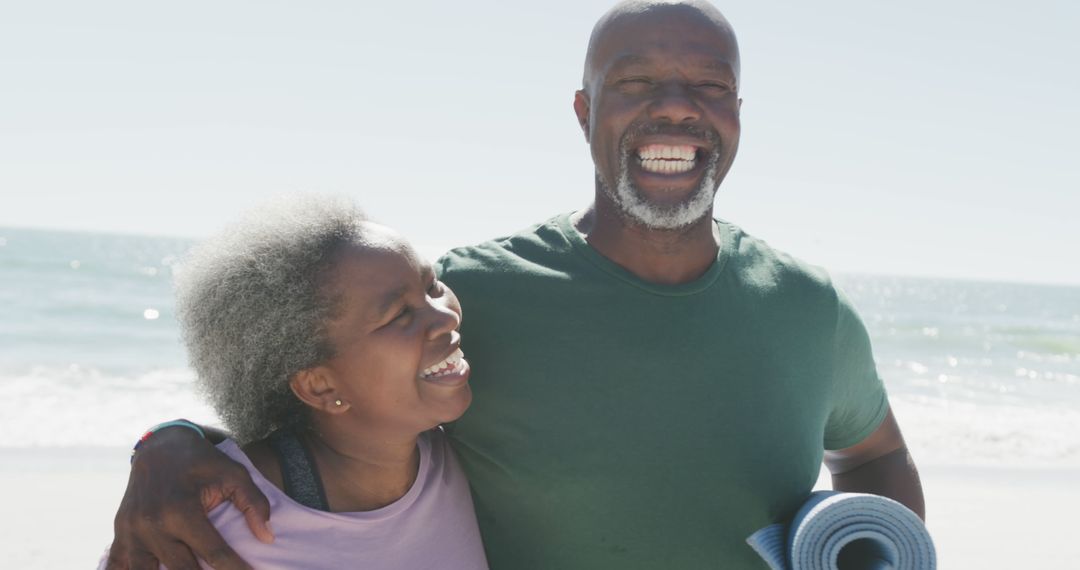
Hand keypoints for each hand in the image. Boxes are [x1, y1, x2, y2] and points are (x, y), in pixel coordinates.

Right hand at [105, 426, 273, 569]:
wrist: (160, 446)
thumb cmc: (202, 462)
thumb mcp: (234, 473)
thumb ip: (253, 503)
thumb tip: (266, 538)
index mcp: (181, 510)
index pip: (214, 553)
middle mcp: (152, 525)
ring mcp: (131, 532)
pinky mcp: (119, 534)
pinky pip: (119, 566)